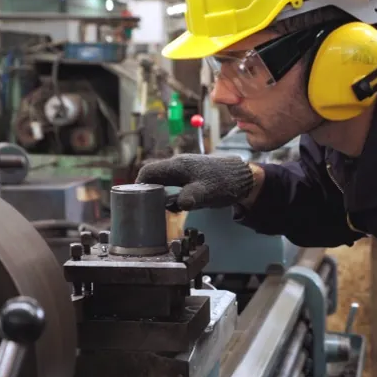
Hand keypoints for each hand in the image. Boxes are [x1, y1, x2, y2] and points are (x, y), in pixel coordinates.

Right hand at [135, 154, 254, 210]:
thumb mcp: (206, 193)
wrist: (242, 178)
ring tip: (156, 210)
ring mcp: (184, 171)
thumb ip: (190, 198)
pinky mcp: (191, 177)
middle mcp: (178, 166)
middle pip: (153, 176)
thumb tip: (176, 206)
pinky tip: (174, 207)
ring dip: (158, 194)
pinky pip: (173, 185)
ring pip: (163, 181)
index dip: (138, 184)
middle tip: (143, 207)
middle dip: (146, 190)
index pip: (149, 171)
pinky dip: (169, 195)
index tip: (134, 198)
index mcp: (178, 166)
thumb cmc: (224, 183)